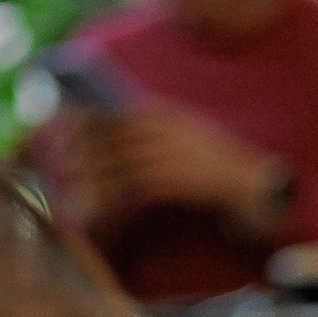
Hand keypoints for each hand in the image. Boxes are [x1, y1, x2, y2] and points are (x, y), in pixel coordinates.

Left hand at [77, 107, 285, 230]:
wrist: (254, 185)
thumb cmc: (212, 167)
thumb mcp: (181, 139)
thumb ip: (150, 135)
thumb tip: (108, 143)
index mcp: (164, 112)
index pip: (113, 110)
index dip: (85, 120)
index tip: (64, 132)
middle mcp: (165, 128)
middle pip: (112, 134)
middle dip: (83, 148)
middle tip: (63, 164)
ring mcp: (172, 152)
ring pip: (118, 161)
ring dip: (93, 176)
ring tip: (71, 188)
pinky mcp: (178, 179)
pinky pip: (134, 185)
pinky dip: (112, 196)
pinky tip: (98, 206)